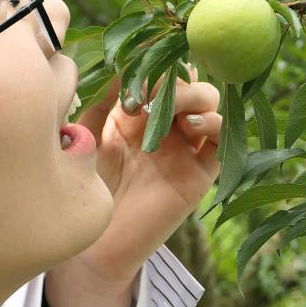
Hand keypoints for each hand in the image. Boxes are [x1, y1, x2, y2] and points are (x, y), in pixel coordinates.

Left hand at [66, 65, 221, 285]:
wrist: (93, 242)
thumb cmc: (83, 189)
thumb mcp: (87, 136)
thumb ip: (101, 101)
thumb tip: (123, 64)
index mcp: (135, 114)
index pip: (159, 72)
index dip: (152, 65)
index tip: (130, 77)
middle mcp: (163, 126)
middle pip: (189, 80)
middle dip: (173, 77)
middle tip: (147, 95)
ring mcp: (183, 148)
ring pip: (210, 103)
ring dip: (193, 95)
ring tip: (167, 109)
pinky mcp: (198, 174)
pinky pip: (222, 140)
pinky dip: (215, 123)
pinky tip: (189, 127)